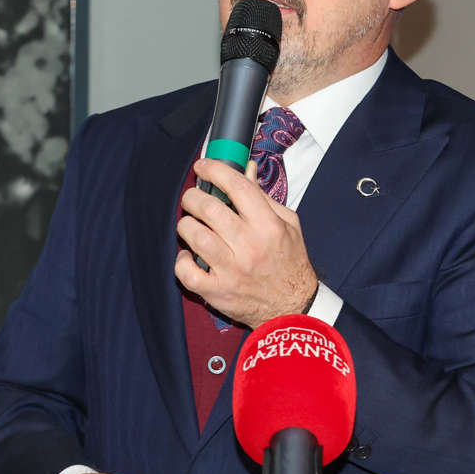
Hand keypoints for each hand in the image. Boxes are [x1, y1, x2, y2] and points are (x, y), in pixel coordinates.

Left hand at [174, 157, 317, 327]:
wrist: (293, 307)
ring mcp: (231, 271)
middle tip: (193, 197)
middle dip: (194, 196)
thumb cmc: (290, 263)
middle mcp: (249, 247)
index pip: (238, 187)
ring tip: (191, 224)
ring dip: (186, 225)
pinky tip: (189, 255)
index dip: (216, 170)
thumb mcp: (287, 225)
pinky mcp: (217, 291)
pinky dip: (181, 261)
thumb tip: (246, 169)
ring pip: (195, 236)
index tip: (203, 166)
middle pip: (210, 209)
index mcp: (268, 226)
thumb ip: (264, 197)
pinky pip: (187, 272)